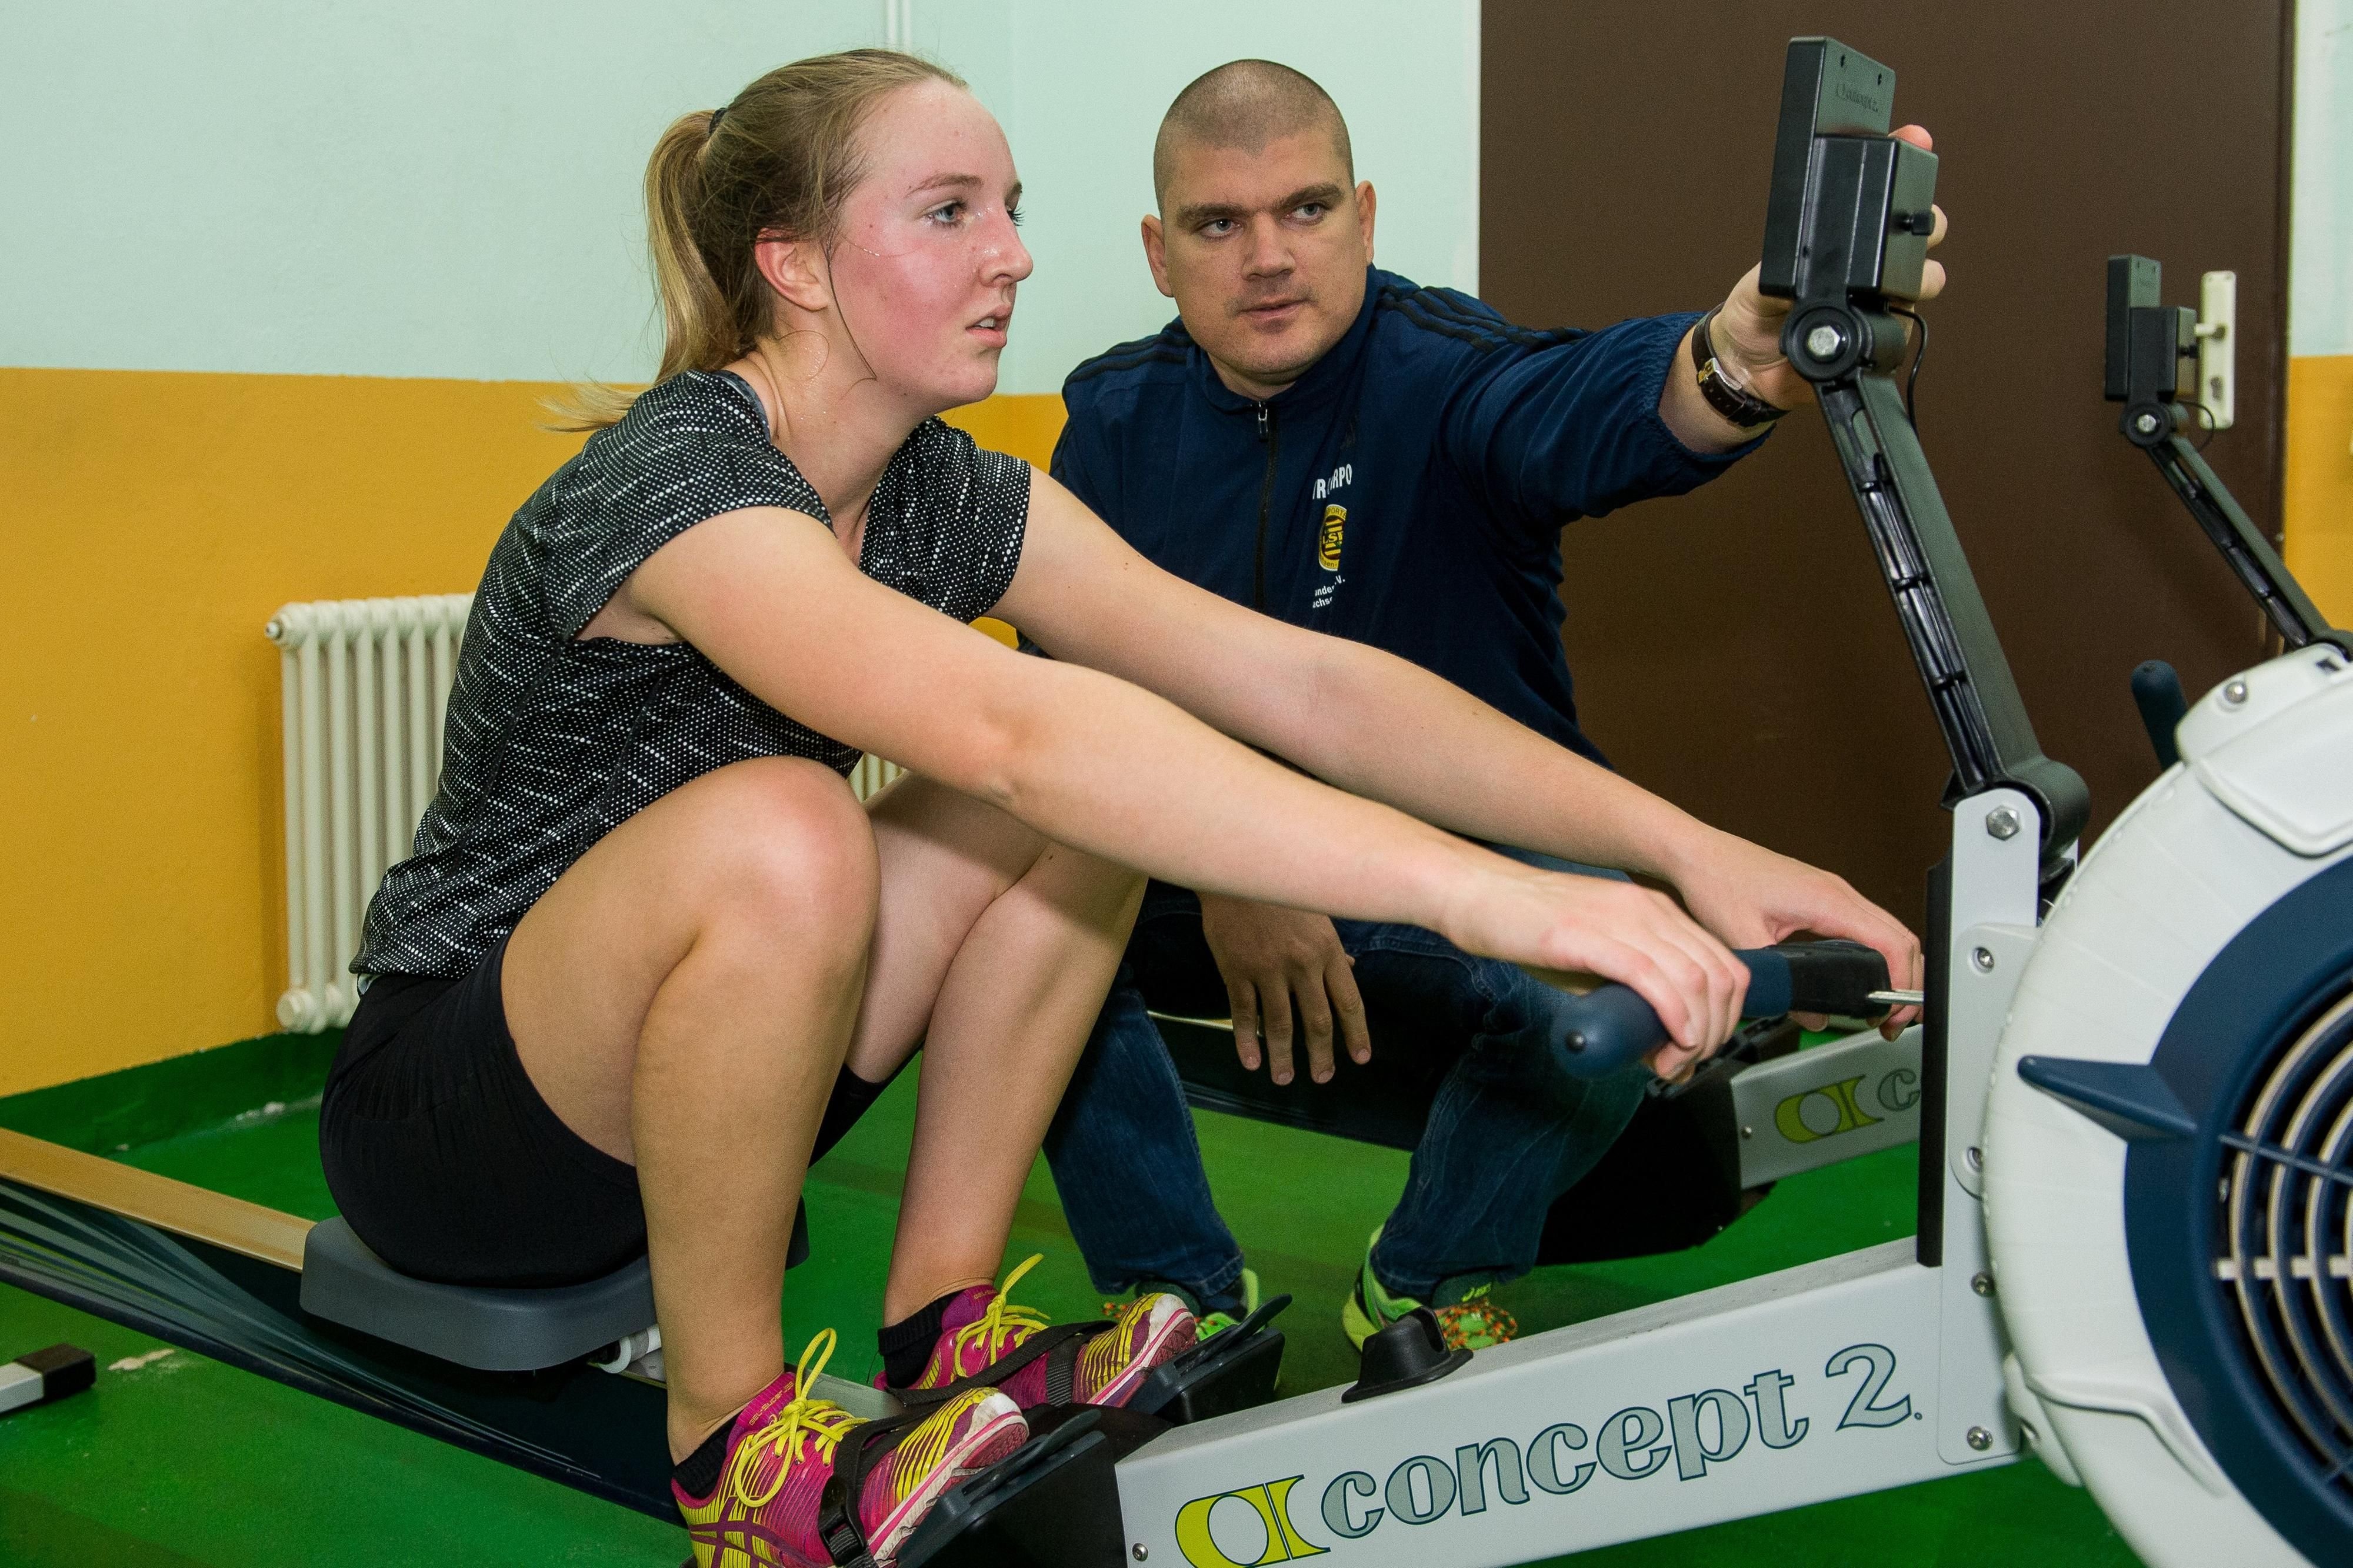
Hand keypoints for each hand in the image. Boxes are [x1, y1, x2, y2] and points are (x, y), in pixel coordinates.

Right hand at [1197, 894, 1371, 1086]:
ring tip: (1284, 1079)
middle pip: (1317, 1020)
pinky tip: (1251, 1061)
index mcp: (1327, 949)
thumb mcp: (1317, 912)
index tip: (1360, 1058)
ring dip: (1284, 1056)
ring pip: (1280, 1024)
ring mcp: (1267, 969)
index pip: (1348, 1002)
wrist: (1237, 866)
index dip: (1356, 1034)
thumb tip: (1350, 969)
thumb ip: (1332, 946)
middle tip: (1323, 1078)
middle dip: (1322, 1054)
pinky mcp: (1236, 970)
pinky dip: (1247, 1041)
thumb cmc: (1281, 888)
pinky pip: (1243, 1013)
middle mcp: (1301, 964)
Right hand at [1440, 865, 1749, 1080]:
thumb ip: (1625, 992)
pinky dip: (1673, 1016)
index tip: (1701, 1050)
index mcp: (1655, 910)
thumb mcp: (1591, 961)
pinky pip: (1652, 978)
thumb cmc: (1526, 928)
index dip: (1726, 1017)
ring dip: (1695, 1034)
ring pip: (1693, 980)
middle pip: (1719, 975)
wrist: (1478, 894)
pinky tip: (1670, 1041)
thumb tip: (1655, 1044)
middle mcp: (1649, 909)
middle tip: (1687, 1064)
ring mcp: (1622, 919)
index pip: (1724, 964)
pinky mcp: (1591, 935)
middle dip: (1716, 1032)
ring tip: (1671, 1063)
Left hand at [1665, 830, 1923, 1040]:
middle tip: (1892, 1022)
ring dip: (1895, 968)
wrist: (1698, 853)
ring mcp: (1834, 892)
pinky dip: (1878, 953)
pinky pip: (1867, 925)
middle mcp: (1838, 892)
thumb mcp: (1744, 940)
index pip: (1891, 944)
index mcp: (1827, 900)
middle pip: (1902, 938)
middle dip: (1907, 983)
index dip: (1902, 984)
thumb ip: (1780, 982)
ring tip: (1882, 1007)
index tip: (1893, 1014)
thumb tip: (1813, 1016)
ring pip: (1888, 930)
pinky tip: (1863, 978)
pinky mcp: (1823, 896)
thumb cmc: (1716, 881)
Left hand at [1713, 123, 1947, 412]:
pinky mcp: (1883, 334)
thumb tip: (1799, 275)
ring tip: (1894, 282)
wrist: (1751, 367)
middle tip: (1915, 222)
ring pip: (1927, 275)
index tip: (1914, 137)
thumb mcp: (1758, 284)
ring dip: (1920, 274)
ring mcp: (1883, 297)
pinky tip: (1876, 320)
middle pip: (1923, 227)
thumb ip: (1780, 274)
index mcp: (1841, 239)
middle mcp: (1870, 262)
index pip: (1877, 191)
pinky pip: (1907, 323)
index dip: (1901, 158)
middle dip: (1929, 219)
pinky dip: (1897, 319)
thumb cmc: (1753, 315)